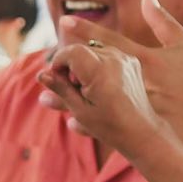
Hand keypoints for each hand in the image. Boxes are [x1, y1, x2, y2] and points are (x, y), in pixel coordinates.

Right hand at [36, 39, 173, 163]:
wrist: (141, 132)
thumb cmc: (109, 126)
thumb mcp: (79, 110)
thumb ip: (60, 89)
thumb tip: (41, 75)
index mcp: (99, 71)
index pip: (71, 51)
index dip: (58, 62)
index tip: (55, 78)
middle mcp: (114, 59)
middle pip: (82, 49)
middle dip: (70, 64)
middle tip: (67, 86)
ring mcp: (125, 59)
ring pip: (94, 50)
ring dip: (83, 64)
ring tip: (83, 88)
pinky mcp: (132, 61)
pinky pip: (107, 55)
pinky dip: (97, 65)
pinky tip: (97, 85)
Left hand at [58, 0, 182, 169]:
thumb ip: (163, 21)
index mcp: (146, 59)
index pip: (110, 40)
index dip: (86, 30)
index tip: (63, 21)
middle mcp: (137, 81)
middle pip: (94, 71)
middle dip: (68, 65)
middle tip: (46, 60)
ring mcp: (136, 105)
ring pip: (95, 101)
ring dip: (69, 98)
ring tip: (46, 96)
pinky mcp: (138, 126)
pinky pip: (107, 125)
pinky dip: (88, 124)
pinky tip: (71, 121)